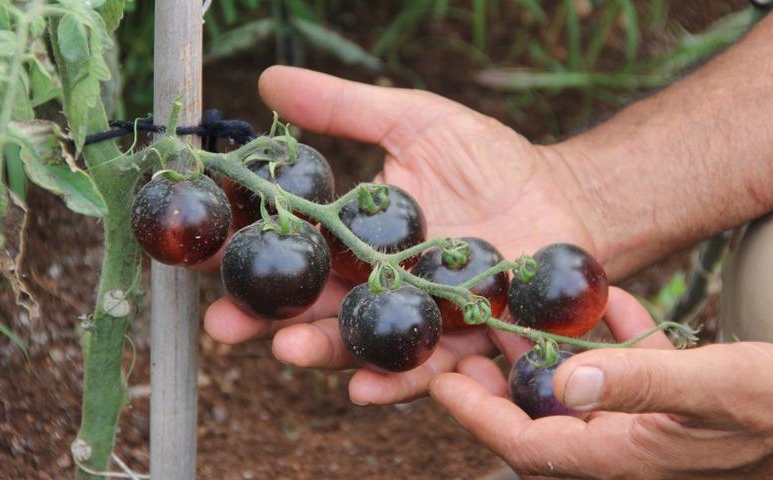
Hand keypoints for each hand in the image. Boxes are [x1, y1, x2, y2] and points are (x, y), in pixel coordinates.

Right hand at [202, 66, 594, 404]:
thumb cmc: (491, 160)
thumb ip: (345, 108)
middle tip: (225, 324)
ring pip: (361, 343)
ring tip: (287, 350)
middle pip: (316, 307)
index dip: (251, 257)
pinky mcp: (463, 343)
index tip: (206, 258)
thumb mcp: (415, 120)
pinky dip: (397, 381)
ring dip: (322, 350)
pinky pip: (427, 369)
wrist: (565, 196)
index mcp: (359, 241)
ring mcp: (419, 319)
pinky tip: (364, 389)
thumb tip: (268, 82)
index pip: (296, 252)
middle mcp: (380, 286)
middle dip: (268, 318)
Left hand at [431, 288, 772, 478]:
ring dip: (546, 354)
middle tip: (467, 342)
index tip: (441, 379)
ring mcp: (642, 427)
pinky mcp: (666, 405)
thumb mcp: (711, 388)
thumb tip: (564, 380)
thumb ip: (638, 381)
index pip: (524, 442)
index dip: (476, 413)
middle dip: (498, 383)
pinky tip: (602, 304)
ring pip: (574, 392)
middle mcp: (621, 447)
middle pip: (537, 418)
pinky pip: (619, 372)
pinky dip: (606, 340)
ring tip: (516, 313)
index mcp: (618, 456)